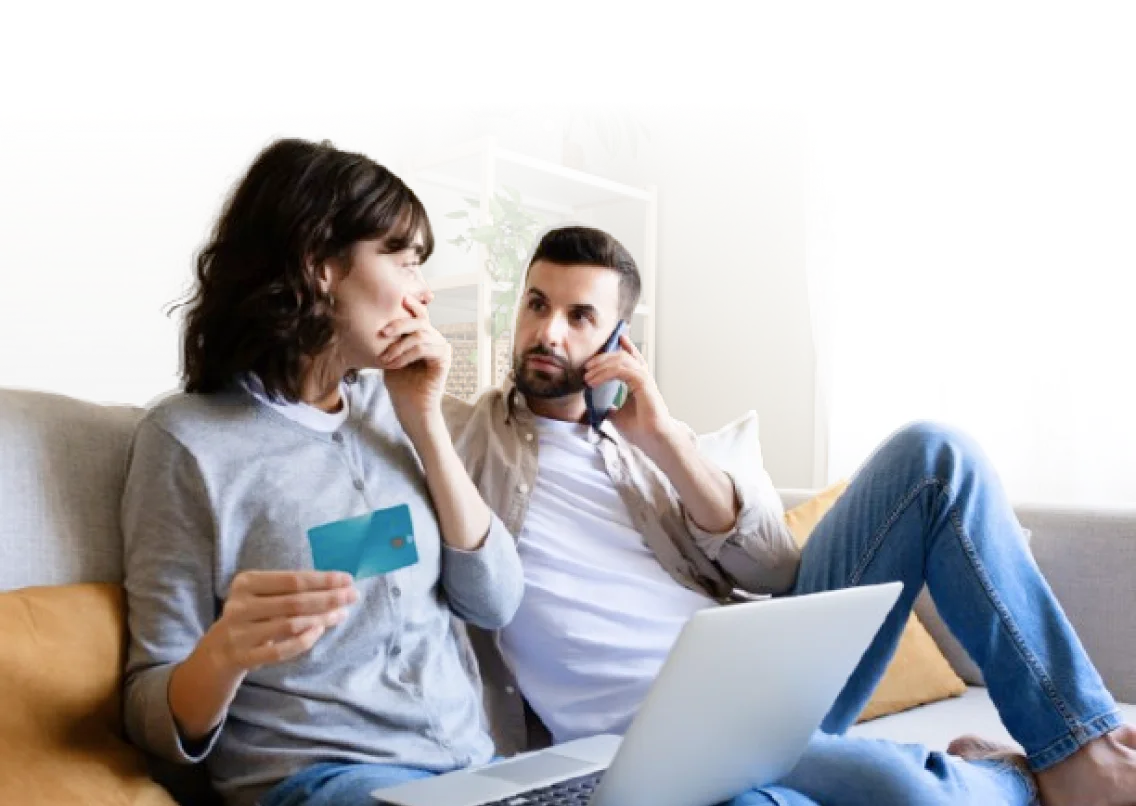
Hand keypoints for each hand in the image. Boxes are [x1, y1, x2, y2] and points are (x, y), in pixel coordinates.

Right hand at [203, 570, 357, 675]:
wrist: (216, 651)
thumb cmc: (252, 616)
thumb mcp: (261, 595)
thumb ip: (291, 588)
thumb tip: (337, 583)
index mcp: (246, 583)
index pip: (292, 579)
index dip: (323, 580)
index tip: (347, 580)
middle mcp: (240, 606)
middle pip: (294, 601)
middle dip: (328, 598)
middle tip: (353, 596)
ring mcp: (239, 633)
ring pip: (290, 625)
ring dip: (321, 619)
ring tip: (341, 613)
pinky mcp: (243, 657)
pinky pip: (280, 650)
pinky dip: (303, 641)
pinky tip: (319, 631)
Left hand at [378, 297, 451, 435]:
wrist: (411, 408)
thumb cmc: (400, 385)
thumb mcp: (390, 356)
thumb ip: (391, 340)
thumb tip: (376, 322)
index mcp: (424, 337)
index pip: (420, 316)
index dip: (413, 304)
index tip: (401, 296)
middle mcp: (435, 340)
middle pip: (420, 321)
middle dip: (400, 324)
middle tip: (383, 332)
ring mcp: (442, 349)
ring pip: (421, 335)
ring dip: (399, 346)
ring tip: (385, 359)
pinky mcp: (444, 360)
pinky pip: (424, 348)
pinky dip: (406, 355)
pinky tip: (395, 364)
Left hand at [583, 332, 676, 452]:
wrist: (653, 440)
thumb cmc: (640, 430)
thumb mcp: (617, 416)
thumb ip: (609, 407)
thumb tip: (597, 407)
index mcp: (639, 382)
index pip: (631, 359)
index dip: (624, 348)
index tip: (614, 340)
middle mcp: (643, 377)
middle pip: (623, 357)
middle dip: (603, 358)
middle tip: (588, 365)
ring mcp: (644, 379)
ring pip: (622, 360)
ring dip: (601, 365)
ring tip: (587, 375)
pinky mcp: (643, 383)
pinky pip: (622, 370)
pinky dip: (605, 373)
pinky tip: (594, 381)